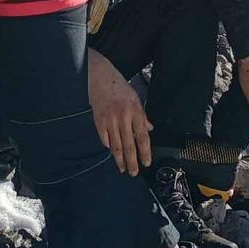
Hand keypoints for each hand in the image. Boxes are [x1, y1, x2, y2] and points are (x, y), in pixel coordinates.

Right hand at [88, 49, 151, 175]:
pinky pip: (105, 139)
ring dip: (120, 159)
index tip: (146, 162)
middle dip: (132, 161)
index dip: (145, 152)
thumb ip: (142, 116)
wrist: (100, 77)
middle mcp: (124, 117)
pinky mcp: (99, 121)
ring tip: (123, 168)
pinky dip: (109, 147)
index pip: (143, 137)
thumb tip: (150, 129)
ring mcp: (110, 120)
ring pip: (116, 145)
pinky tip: (112, 153)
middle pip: (129, 145)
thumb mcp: (136, 98)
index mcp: (135, 111)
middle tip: (134, 172)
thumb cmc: (119, 87)